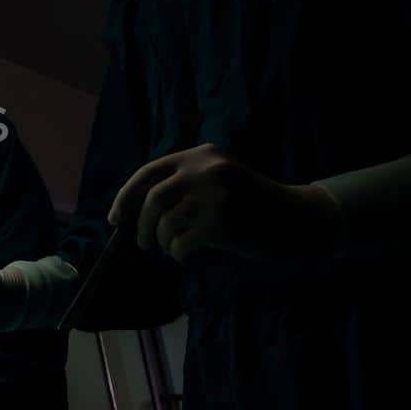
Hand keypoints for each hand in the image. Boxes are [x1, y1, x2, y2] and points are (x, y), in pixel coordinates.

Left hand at [108, 144, 342, 263]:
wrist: (296, 217)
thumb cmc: (249, 203)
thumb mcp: (217, 178)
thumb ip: (182, 184)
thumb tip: (131, 211)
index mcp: (201, 155)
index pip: (148, 173)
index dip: (125, 197)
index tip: (114, 219)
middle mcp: (206, 170)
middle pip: (152, 200)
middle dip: (141, 225)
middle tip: (143, 244)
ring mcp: (214, 195)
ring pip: (166, 224)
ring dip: (164, 242)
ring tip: (175, 248)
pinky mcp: (221, 223)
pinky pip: (182, 243)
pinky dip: (178, 253)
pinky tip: (188, 255)